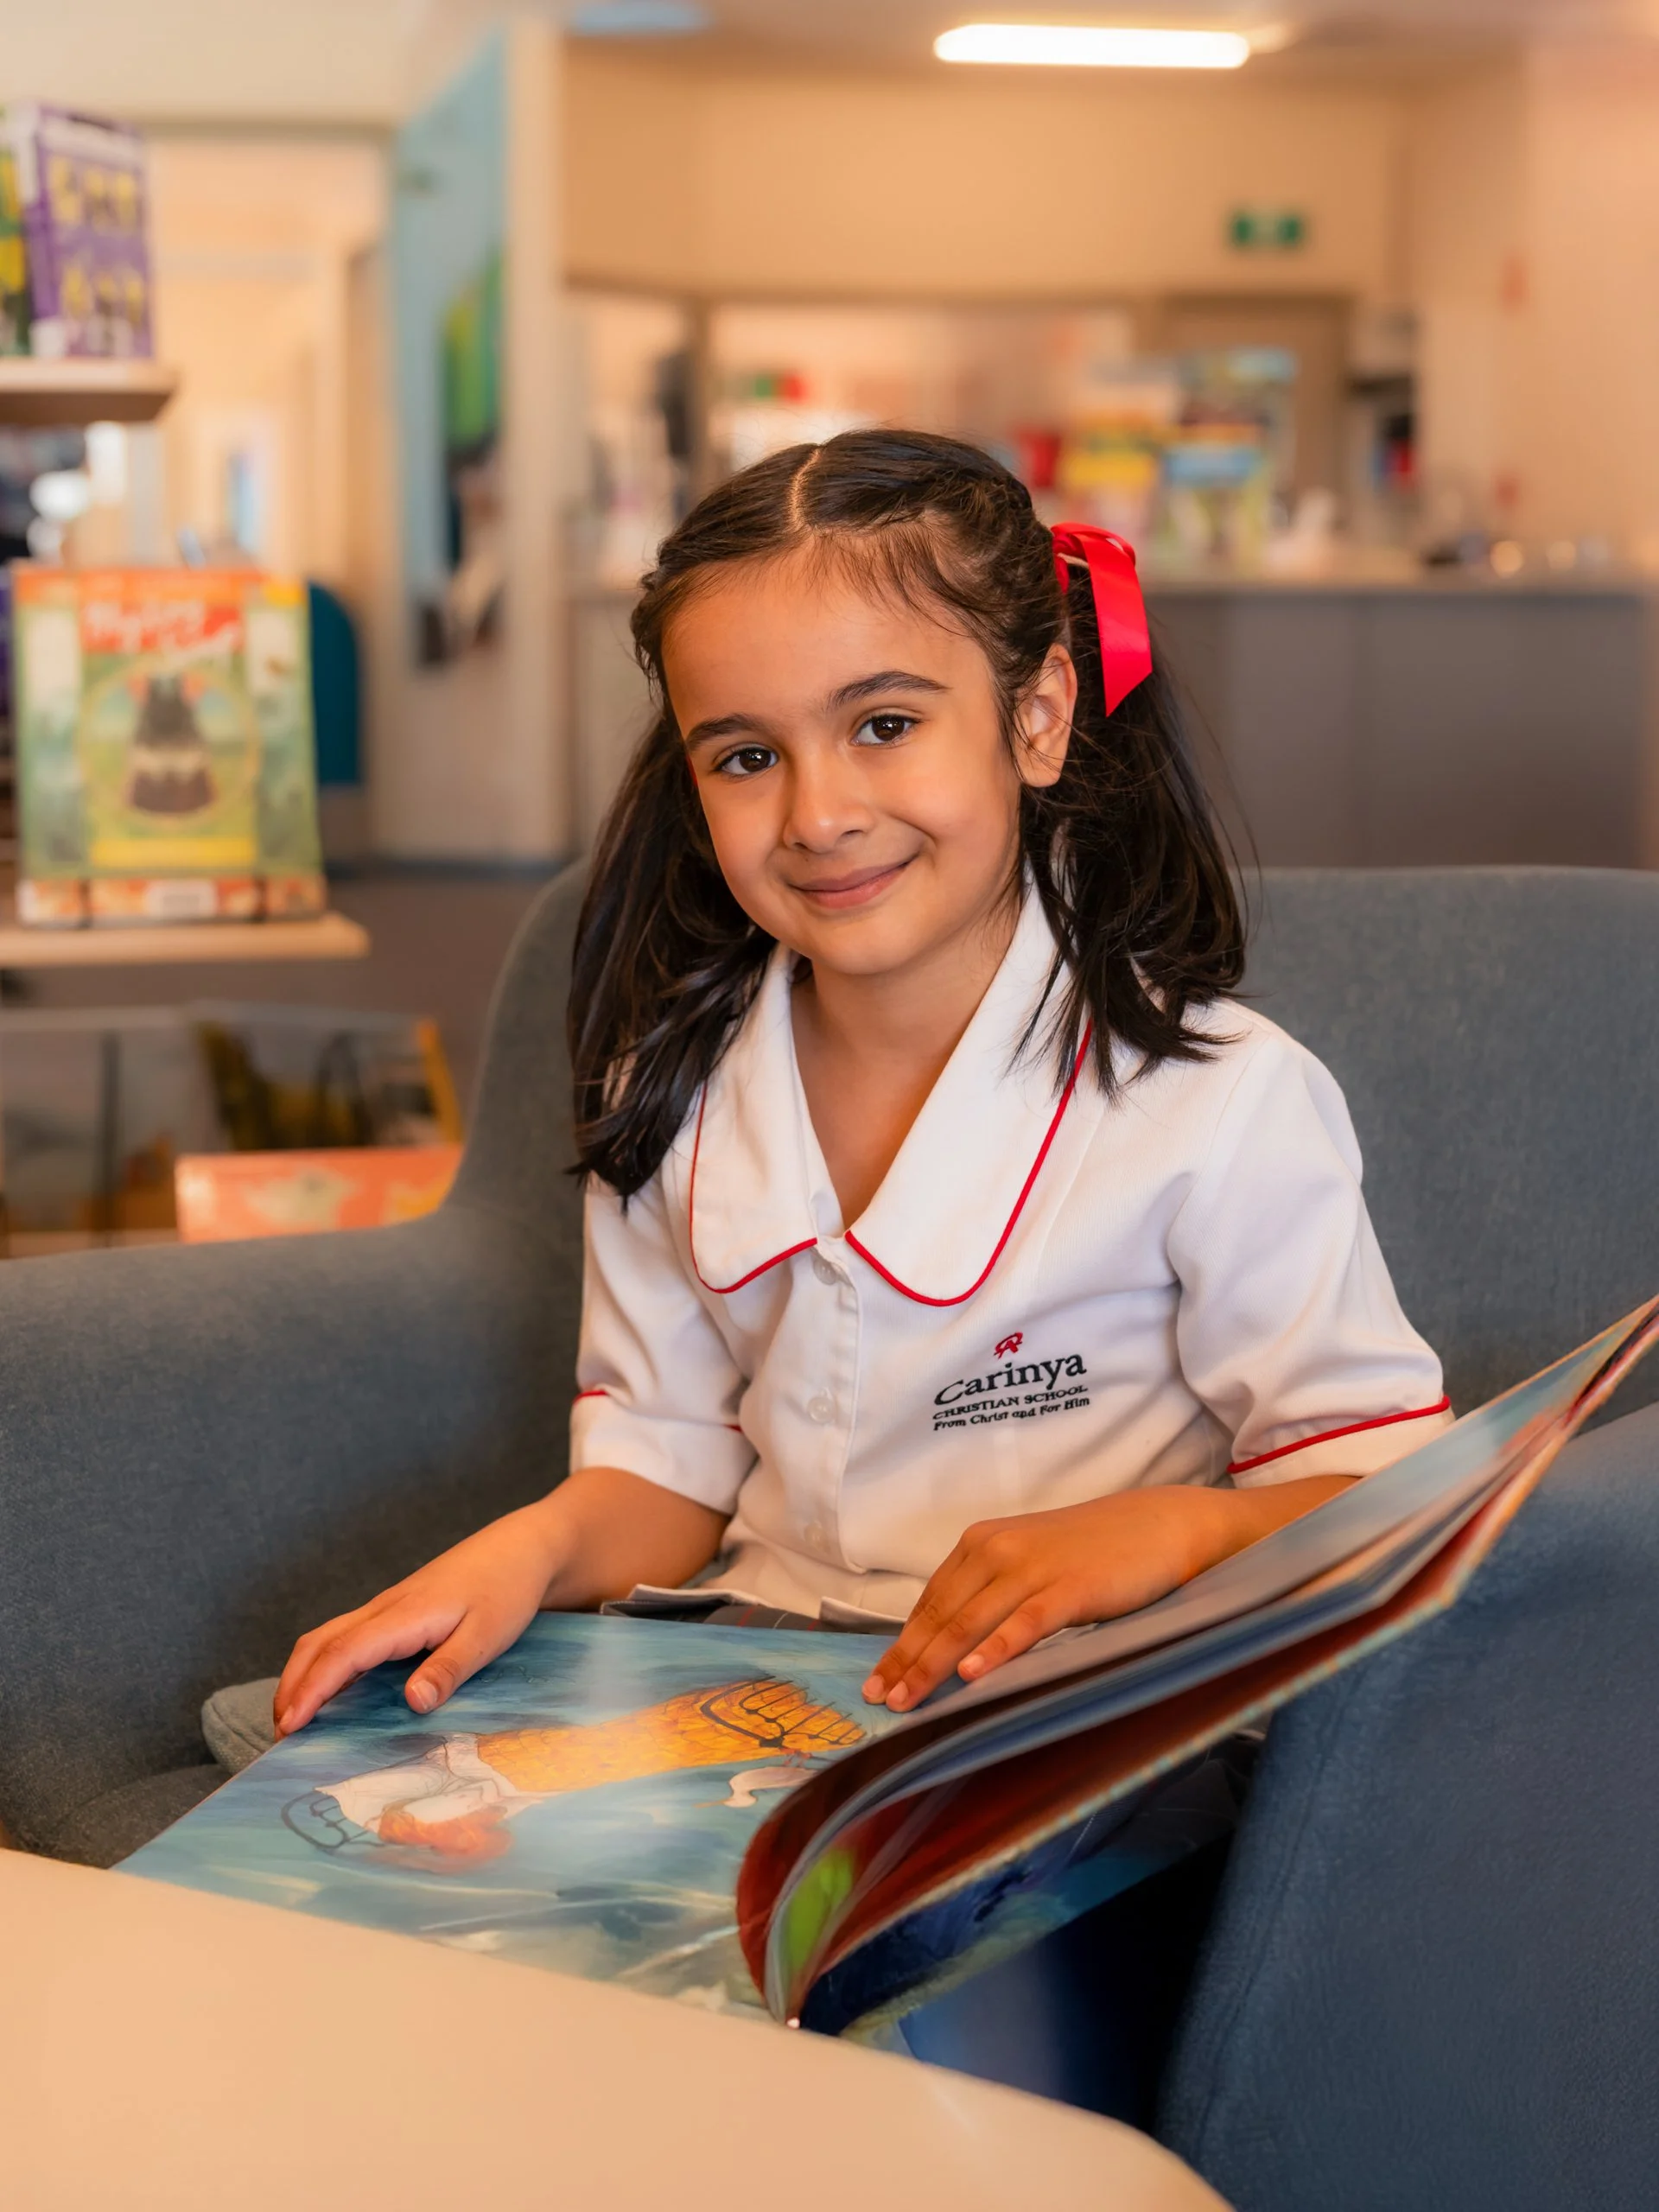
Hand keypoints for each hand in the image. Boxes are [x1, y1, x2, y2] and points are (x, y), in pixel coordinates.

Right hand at [273, 1466, 726, 1735]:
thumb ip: (449, 1669)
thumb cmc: (508, 1590)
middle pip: (319, 1643)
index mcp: (404, 1616)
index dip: (311, 1690)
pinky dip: (325, 1662)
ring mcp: (389, 1607)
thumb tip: (412, 1704)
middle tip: (281, 1732)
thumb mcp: (487, 1636)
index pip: (342, 1654)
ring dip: (304, 1673)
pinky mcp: (398, 1610)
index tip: (289, 1726)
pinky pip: (347, 1635)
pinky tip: (333, 1688)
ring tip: (296, 1716)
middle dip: (293, 1686)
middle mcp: (386, 1609)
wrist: (524, 1548)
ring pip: (327, 1636)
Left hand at [863, 1474, 1354, 1711]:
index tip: (877, 1681)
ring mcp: (1031, 1567)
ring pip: (968, 1623)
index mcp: (981, 1544)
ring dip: (933, 1665)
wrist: (1156, 1525)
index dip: (901, 1644)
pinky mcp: (1068, 1587)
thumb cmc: (1090, 1551)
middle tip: (880, 1702)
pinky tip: (971, 1675)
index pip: (929, 1602)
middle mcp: (995, 1550)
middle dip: (906, 1662)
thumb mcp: (1028, 1562)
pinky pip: (1023, 1623)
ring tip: (908, 1701)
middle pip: (939, 1616)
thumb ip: (991, 1593)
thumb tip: (951, 1646)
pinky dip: (995, 1649)